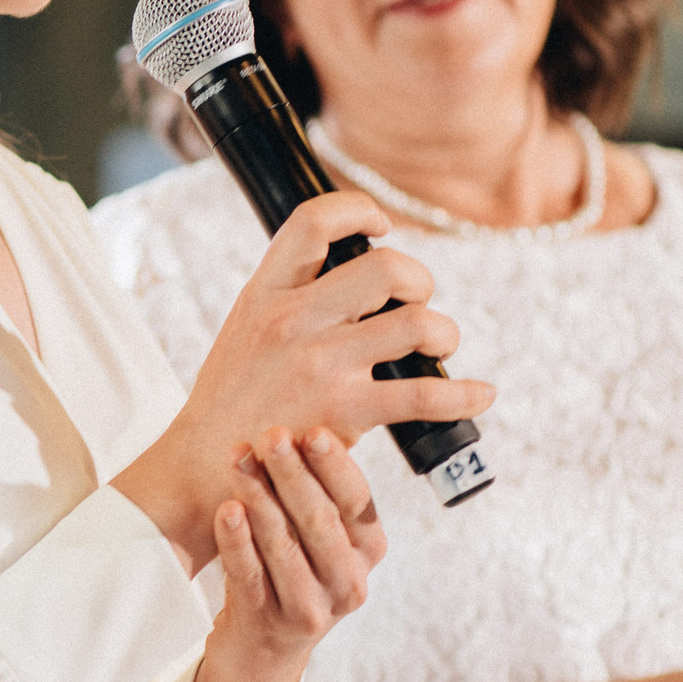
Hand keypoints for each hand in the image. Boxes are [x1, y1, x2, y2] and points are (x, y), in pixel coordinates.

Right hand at [115, 191, 494, 569]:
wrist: (203, 469)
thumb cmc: (229, 403)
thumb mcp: (242, 331)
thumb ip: (286, 300)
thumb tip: (343, 275)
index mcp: (263, 293)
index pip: (313, 222)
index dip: (358, 211)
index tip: (379, 226)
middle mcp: (292, 320)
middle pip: (385, 267)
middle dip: (418, 280)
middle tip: (417, 302)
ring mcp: (319, 365)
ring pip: (416, 323)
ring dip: (443, 333)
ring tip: (439, 346)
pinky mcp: (344, 412)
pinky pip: (425, 394)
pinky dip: (463, 394)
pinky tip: (479, 395)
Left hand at [189, 427, 383, 681]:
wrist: (265, 643)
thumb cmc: (294, 561)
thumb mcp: (322, 528)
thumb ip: (320, 482)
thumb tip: (302, 414)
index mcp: (369, 547)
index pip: (356, 500)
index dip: (334, 465)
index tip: (312, 429)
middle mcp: (348, 580)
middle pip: (321, 521)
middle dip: (293, 474)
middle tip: (271, 435)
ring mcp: (310, 607)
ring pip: (284, 547)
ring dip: (260, 499)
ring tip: (238, 460)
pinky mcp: (268, 622)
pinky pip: (250, 576)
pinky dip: (237, 542)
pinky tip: (226, 510)